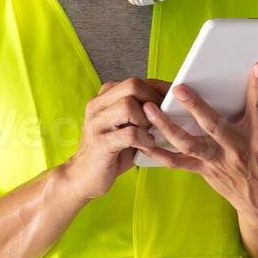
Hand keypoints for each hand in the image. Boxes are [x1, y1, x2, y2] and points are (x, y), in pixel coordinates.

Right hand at [58, 77, 170, 202]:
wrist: (83, 176)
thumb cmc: (112, 151)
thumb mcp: (127, 126)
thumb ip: (143, 112)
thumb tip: (173, 104)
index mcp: (105, 97)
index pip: (137, 81)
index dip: (160, 90)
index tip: (174, 102)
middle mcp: (98, 105)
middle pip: (133, 85)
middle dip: (154, 101)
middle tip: (161, 120)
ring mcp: (97, 122)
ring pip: (128, 105)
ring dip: (147, 120)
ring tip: (149, 134)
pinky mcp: (100, 142)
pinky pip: (129, 133)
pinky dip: (144, 140)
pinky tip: (145, 147)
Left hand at [140, 62, 257, 220]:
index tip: (256, 66)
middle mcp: (236, 149)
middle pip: (214, 127)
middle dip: (197, 108)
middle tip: (180, 88)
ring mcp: (217, 161)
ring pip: (188, 144)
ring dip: (167, 128)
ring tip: (149, 110)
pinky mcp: (203, 170)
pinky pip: (177, 162)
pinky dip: (159, 153)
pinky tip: (141, 139)